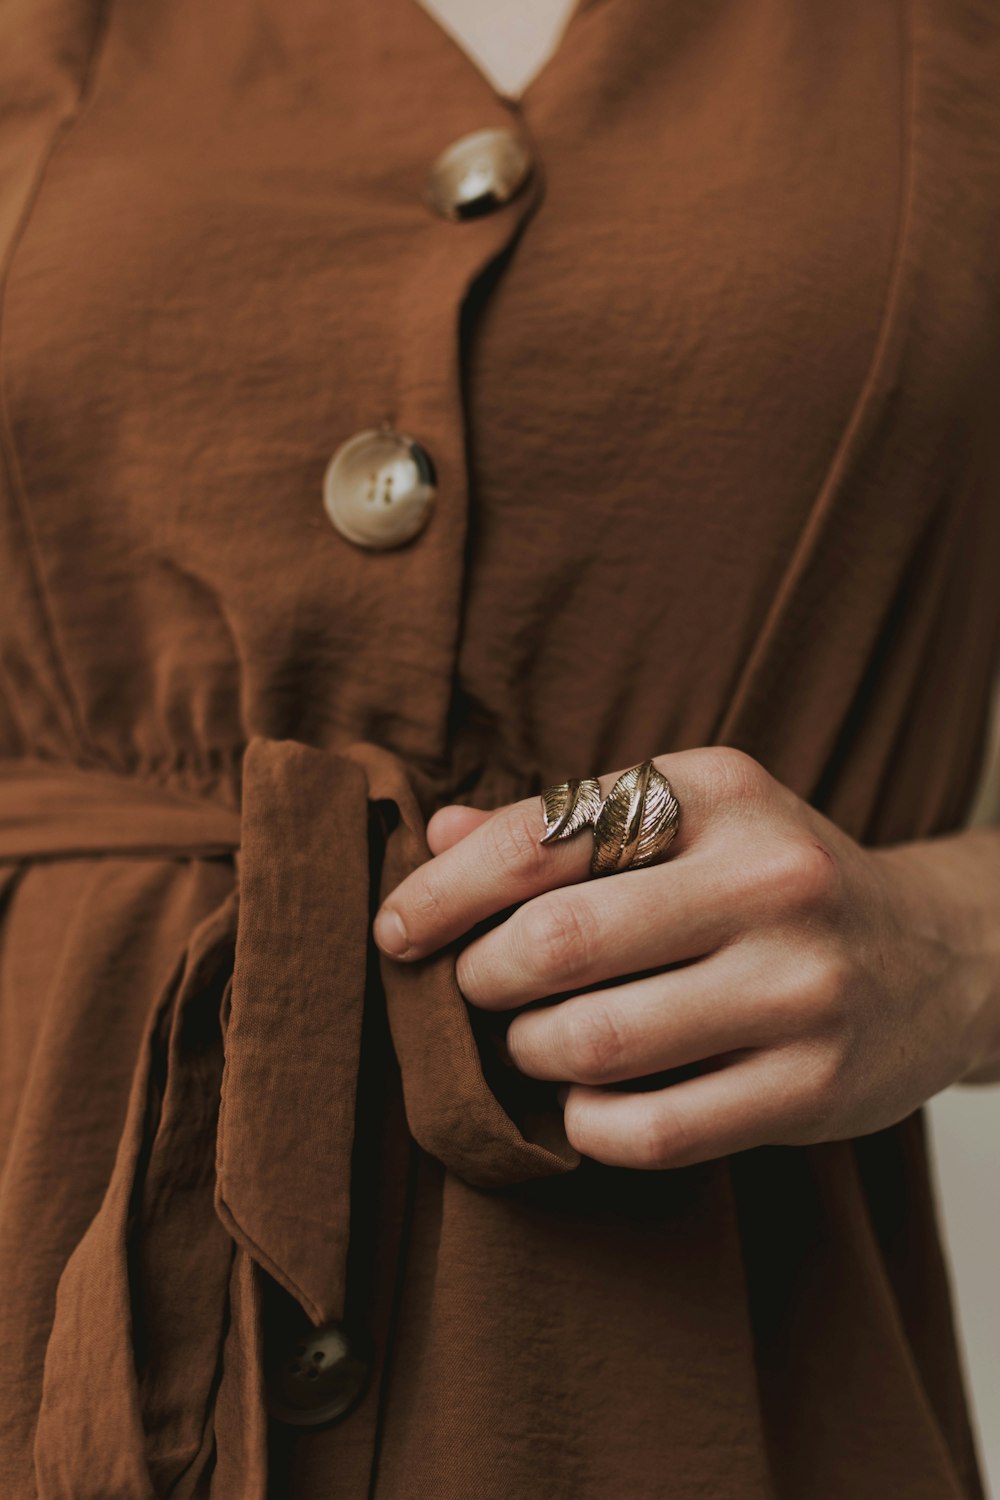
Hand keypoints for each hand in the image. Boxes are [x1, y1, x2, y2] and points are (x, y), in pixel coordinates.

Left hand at [373, 748, 992, 1169]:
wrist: (932, 959)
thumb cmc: (771, 882)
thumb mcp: (686, 820)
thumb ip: (559, 825)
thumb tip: (436, 834)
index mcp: (720, 790)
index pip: (541, 836)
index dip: (443, 890)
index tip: (398, 929)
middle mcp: (769, 879)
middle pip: (557, 944)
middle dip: (479, 979)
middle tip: (472, 990)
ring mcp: (800, 987)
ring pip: (595, 1043)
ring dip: (527, 1054)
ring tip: (529, 1043)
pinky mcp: (815, 1086)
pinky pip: (652, 1131)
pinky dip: (587, 1126)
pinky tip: (586, 1103)